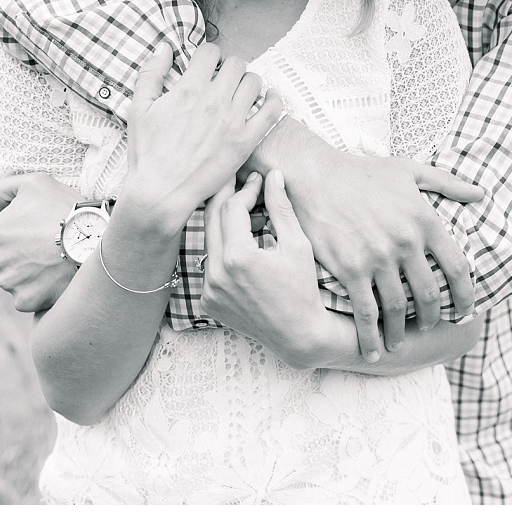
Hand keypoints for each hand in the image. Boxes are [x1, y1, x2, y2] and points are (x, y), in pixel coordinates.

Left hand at [0, 173, 78, 311]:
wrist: (90, 238)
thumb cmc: (62, 207)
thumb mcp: (35, 181)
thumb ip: (5, 188)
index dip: (19, 230)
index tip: (37, 229)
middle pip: (3, 258)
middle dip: (20, 254)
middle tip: (46, 246)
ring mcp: (9, 282)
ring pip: (15, 279)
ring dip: (29, 273)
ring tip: (52, 261)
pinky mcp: (24, 300)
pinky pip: (27, 297)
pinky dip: (39, 290)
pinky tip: (54, 277)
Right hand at [120, 43, 285, 232]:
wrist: (161, 192)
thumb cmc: (147, 153)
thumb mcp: (139, 108)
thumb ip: (150, 74)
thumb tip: (164, 47)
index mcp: (188, 89)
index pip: (210, 52)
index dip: (208, 56)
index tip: (206, 67)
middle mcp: (214, 100)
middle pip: (235, 63)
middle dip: (228, 68)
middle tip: (222, 81)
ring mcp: (233, 121)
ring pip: (254, 81)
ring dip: (247, 82)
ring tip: (239, 93)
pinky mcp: (246, 141)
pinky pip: (272, 110)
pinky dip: (273, 100)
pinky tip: (267, 100)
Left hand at [201, 171, 331, 367]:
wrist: (299, 336)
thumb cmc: (304, 289)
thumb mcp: (297, 245)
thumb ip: (280, 207)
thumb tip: (272, 174)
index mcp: (237, 257)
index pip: (231, 207)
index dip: (246, 188)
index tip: (259, 179)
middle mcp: (216, 274)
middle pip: (211, 218)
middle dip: (226, 195)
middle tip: (239, 179)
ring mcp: (208, 290)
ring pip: (210, 241)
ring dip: (225, 223)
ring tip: (247, 212)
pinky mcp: (207, 301)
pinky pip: (210, 264)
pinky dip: (223, 250)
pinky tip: (243, 244)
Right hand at [274, 131, 478, 359]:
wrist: (315, 177)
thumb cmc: (362, 173)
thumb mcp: (409, 171)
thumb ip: (447, 183)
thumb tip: (480, 194)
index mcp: (424, 220)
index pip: (457, 267)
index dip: (466, 295)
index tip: (466, 310)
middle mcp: (405, 242)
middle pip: (430, 294)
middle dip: (432, 317)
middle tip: (428, 326)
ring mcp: (378, 259)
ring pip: (398, 308)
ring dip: (400, 331)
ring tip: (399, 342)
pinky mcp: (351, 270)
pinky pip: (366, 312)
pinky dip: (370, 336)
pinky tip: (373, 350)